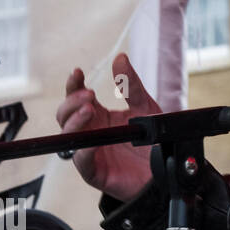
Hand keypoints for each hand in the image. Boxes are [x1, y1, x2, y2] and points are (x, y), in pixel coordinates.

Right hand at [55, 53, 163, 202]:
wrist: (164, 169)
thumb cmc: (151, 139)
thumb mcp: (145, 107)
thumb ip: (131, 85)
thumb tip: (120, 57)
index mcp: (98, 116)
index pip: (76, 97)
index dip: (73, 85)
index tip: (77, 72)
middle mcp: (89, 133)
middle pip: (65, 115)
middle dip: (72, 102)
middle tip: (89, 95)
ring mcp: (89, 152)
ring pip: (67, 137)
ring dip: (74, 122)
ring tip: (89, 109)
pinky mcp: (94, 172)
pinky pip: (82, 162)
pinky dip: (84, 150)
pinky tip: (93, 142)